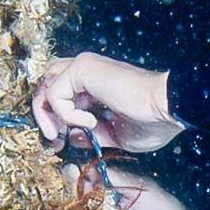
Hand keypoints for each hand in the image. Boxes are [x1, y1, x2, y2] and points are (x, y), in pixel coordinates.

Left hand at [32, 52, 186, 151]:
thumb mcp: (114, 135)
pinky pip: (55, 94)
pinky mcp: (82, 68)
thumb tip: (70, 136)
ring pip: (44, 86)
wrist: (166, 109)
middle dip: (43, 115)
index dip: (53, 119)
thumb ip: (90, 134)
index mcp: (95, 83)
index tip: (61, 142)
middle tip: (55, 140)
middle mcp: (87, 70)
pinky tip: (90, 121)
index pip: (59, 93)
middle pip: (45, 85)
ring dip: (47, 115)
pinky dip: (65, 114)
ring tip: (63, 133)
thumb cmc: (151, 121)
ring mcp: (83, 66)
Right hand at [63, 164, 207, 209]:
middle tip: (66, 187)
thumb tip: (89, 168)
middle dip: (71, 192)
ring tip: (70, 206)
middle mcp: (105, 207)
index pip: (90, 179)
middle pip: (80, 199)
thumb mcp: (143, 189)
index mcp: (114, 189)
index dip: (79, 175)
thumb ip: (118, 179)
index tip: (70, 170)